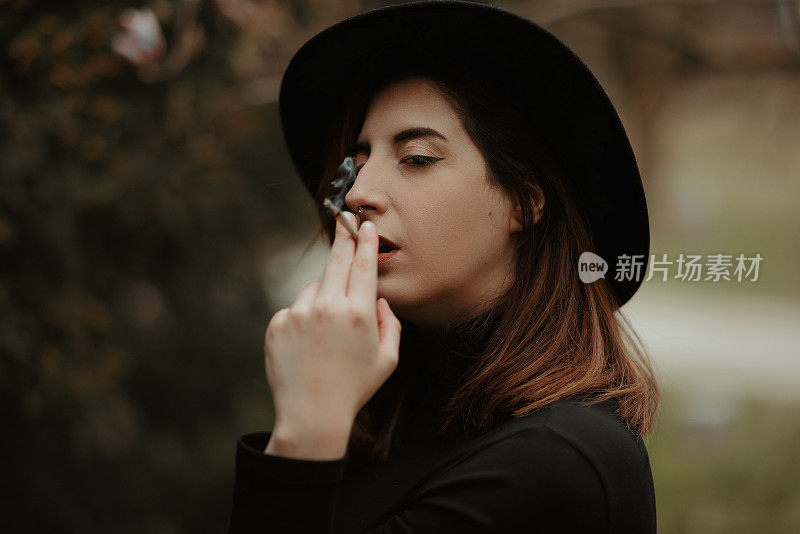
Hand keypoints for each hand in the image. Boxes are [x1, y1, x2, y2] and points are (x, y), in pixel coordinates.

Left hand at [263, 211, 401, 457]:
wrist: (311, 415)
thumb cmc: (354, 389)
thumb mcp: (388, 360)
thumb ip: (390, 324)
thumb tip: (380, 300)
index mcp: (359, 314)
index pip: (364, 266)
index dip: (366, 242)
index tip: (365, 226)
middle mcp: (328, 307)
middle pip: (337, 261)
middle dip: (343, 237)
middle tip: (345, 217)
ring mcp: (299, 313)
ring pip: (314, 287)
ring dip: (323, 296)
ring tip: (327, 334)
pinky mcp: (278, 323)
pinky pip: (295, 308)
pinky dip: (303, 317)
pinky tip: (308, 346)